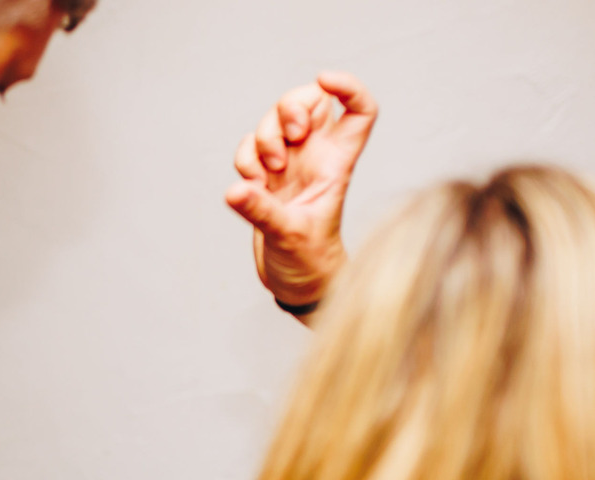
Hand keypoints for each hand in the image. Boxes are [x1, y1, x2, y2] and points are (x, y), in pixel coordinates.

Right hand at [225, 72, 377, 315]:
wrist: (296, 282)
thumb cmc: (310, 262)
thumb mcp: (289, 236)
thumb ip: (263, 211)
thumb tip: (237, 190)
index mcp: (338, 163)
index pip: (358, 110)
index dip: (348, 86)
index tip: (324, 81)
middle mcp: (316, 157)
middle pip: (308, 102)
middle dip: (288, 109)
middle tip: (286, 140)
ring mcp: (291, 165)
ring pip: (274, 122)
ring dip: (262, 139)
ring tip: (266, 176)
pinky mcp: (267, 177)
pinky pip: (250, 148)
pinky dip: (245, 158)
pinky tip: (251, 185)